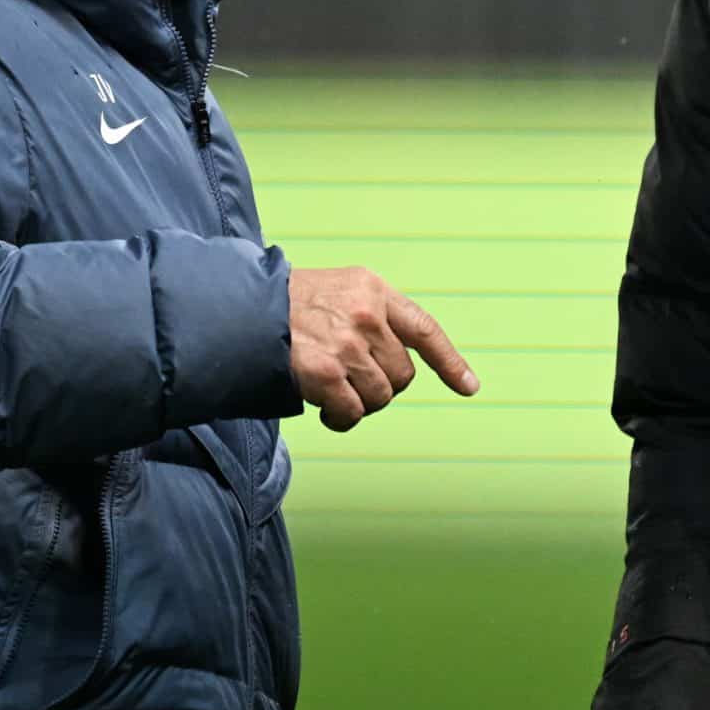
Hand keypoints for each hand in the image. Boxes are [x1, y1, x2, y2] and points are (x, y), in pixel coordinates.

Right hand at [289, 266, 479, 430]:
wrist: (240, 309)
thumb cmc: (289, 304)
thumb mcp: (340, 290)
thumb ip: (374, 315)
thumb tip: (399, 359)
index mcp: (374, 290)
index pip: (424, 329)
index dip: (450, 362)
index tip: (469, 387)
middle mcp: (366, 315)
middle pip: (401, 374)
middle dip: (382, 386)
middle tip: (351, 383)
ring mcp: (347, 345)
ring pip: (379, 397)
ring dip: (360, 404)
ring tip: (334, 395)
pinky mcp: (324, 373)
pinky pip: (351, 413)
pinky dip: (341, 419)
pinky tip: (325, 412)